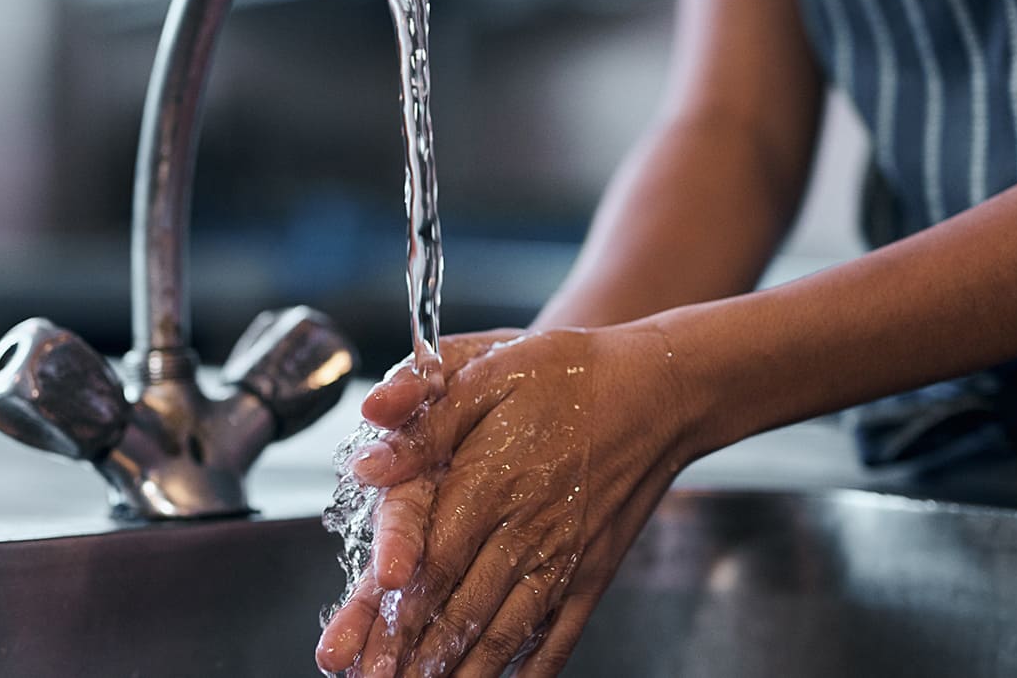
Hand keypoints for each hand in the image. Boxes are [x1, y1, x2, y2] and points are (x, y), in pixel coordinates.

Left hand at [316, 322, 712, 675]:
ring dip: (462, 672)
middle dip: (409, 655)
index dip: (390, 609)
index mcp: (489, 481)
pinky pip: (558, 635)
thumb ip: (423, 417)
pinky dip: (532, 669)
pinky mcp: (592, 573)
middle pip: (457, 609)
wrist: (659, 390)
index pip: (429, 560)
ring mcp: (562, 558)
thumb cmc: (569, 374)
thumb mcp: (489, 369)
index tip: (357, 646)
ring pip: (503, 632)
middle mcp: (525, 530)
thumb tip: (367, 459)